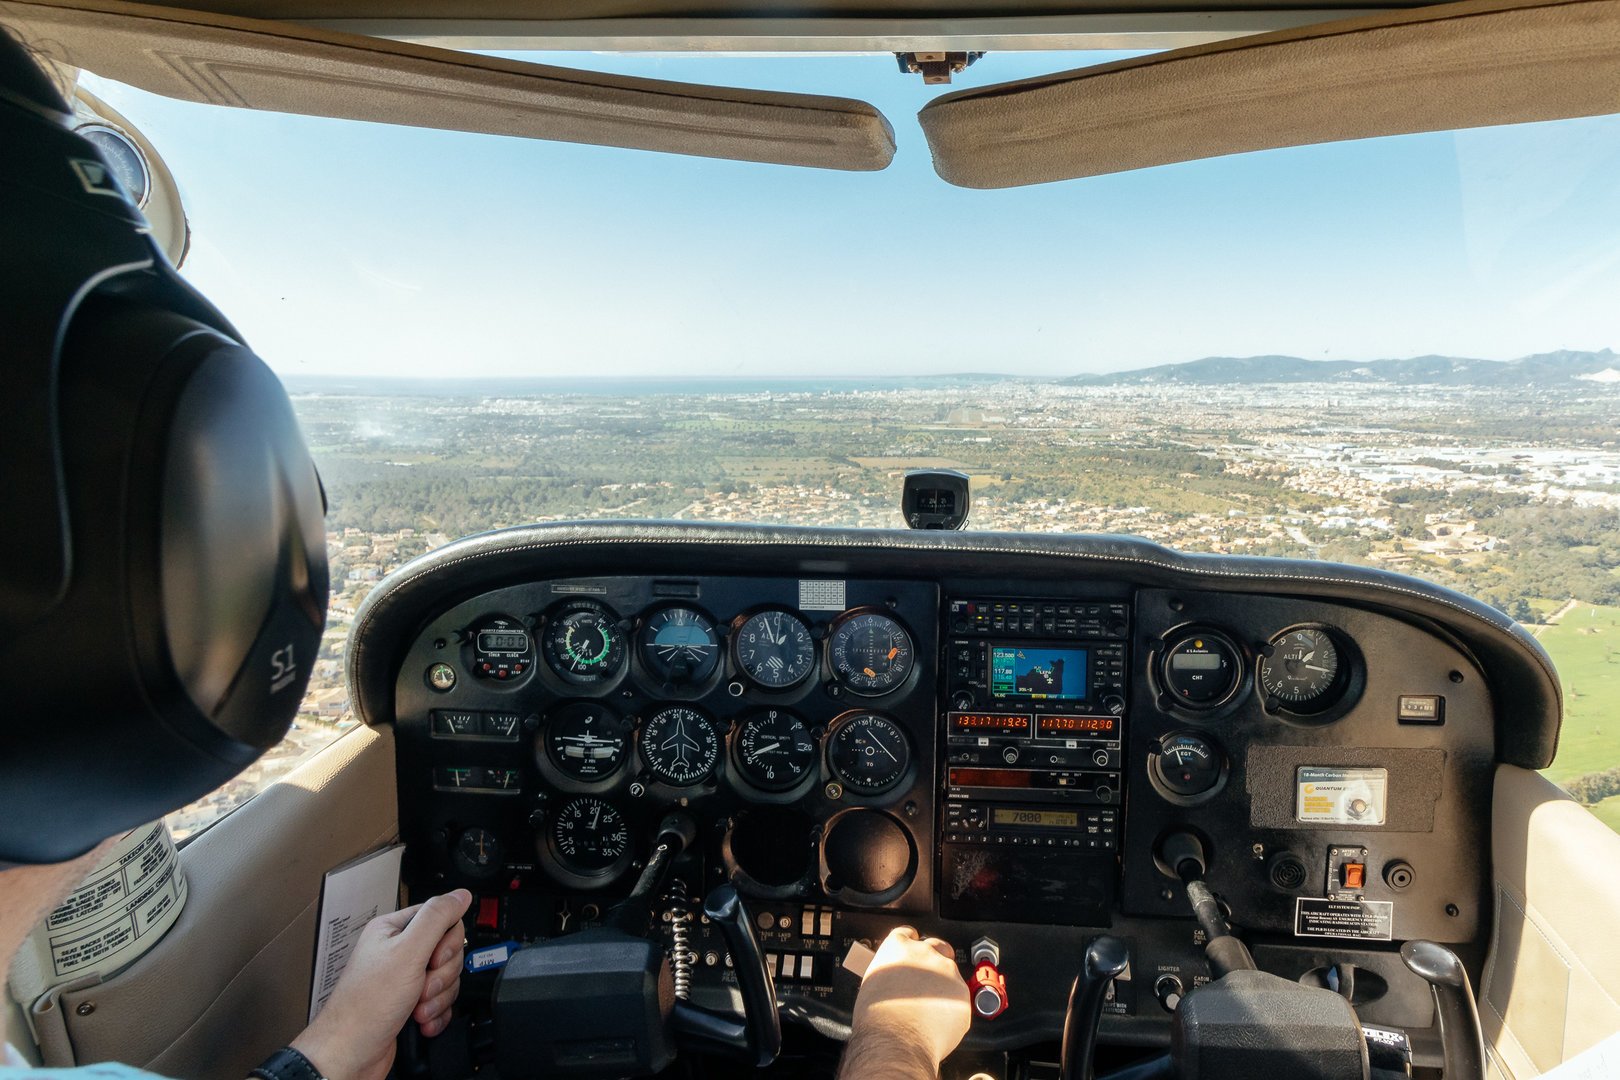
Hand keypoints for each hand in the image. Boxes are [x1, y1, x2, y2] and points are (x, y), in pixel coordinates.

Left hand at [291, 889, 471, 1079]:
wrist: (350, 1055)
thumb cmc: (366, 1006)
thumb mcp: (407, 952)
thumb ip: (437, 918)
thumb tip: (460, 895)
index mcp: (394, 930)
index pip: (441, 918)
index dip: (447, 941)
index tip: (434, 958)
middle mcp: (398, 952)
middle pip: (448, 951)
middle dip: (441, 975)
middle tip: (421, 985)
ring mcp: (404, 980)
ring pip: (446, 979)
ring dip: (437, 999)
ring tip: (416, 1008)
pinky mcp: (410, 1004)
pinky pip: (441, 1002)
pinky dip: (436, 1015)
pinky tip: (420, 1021)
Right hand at [849, 926, 970, 1070]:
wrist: (896, 1041)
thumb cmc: (877, 1019)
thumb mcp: (872, 985)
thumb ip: (888, 974)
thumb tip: (892, 982)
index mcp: (897, 947)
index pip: (907, 933)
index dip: (910, 943)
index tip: (911, 952)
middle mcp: (924, 953)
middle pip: (936, 946)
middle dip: (935, 958)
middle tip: (927, 979)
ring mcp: (946, 971)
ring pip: (951, 972)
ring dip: (944, 985)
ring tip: (931, 1008)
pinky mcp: (962, 992)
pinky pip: (959, 996)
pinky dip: (953, 1006)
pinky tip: (939, 1020)